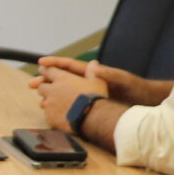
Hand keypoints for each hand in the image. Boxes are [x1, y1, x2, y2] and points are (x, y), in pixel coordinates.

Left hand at [30, 69, 93, 129]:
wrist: (91, 118)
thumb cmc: (95, 98)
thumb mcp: (97, 82)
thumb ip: (92, 72)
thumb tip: (94, 63)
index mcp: (62, 78)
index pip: (48, 71)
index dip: (46, 70)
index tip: (43, 69)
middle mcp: (53, 90)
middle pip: (41, 86)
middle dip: (44, 86)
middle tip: (49, 89)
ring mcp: (50, 104)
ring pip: (43, 101)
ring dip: (47, 101)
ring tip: (55, 104)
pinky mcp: (50, 117)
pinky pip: (47, 114)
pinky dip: (52, 114)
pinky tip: (60, 116)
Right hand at [31, 58, 146, 103]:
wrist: (141, 100)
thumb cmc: (132, 88)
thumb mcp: (120, 79)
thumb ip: (107, 73)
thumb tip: (95, 65)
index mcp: (92, 72)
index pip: (69, 65)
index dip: (54, 63)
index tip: (40, 63)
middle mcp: (87, 81)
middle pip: (61, 78)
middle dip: (45, 80)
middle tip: (31, 84)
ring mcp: (87, 93)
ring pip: (63, 92)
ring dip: (50, 94)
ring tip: (38, 99)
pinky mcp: (89, 104)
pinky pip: (69, 104)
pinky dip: (59, 106)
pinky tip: (52, 111)